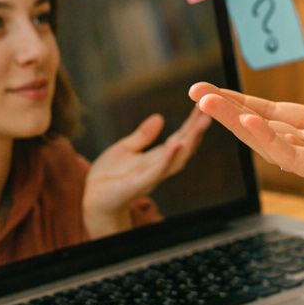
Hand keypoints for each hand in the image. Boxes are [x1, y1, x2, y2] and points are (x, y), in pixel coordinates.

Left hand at [82, 107, 210, 235]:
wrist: (93, 200)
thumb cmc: (108, 177)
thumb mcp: (125, 149)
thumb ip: (143, 136)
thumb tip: (160, 117)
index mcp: (156, 158)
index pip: (180, 137)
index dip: (191, 122)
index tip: (202, 104)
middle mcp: (159, 167)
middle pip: (185, 147)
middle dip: (198, 130)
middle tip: (211, 110)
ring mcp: (151, 176)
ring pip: (178, 159)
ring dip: (191, 141)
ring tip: (202, 123)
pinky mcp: (138, 184)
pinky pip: (157, 171)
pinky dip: (168, 158)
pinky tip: (176, 144)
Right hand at [187, 57, 303, 202]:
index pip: (276, 113)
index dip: (244, 101)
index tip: (212, 88)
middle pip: (265, 127)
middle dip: (230, 112)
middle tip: (195, 93)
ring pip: (272, 144)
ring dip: (240, 125)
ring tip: (208, 104)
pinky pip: (296, 160)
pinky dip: (271, 142)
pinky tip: (250, 124)